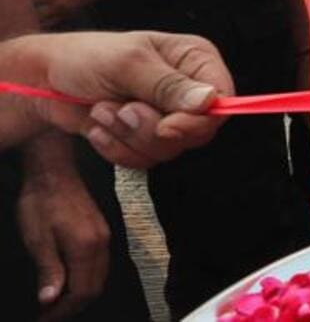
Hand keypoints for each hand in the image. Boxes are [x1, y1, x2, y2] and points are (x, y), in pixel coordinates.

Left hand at [17, 154, 109, 318]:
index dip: (63, 311)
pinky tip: (69, 280)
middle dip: (73, 306)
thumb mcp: (38, 239)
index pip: (82, 291)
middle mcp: (102, 244)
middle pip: (95, 287)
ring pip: (100, 276)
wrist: (53, 170)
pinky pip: (100, 264)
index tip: (43, 319)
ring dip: (81, 293)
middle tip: (48, 316)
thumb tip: (50, 300)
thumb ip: (49, 269)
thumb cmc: (40, 203)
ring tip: (57, 303)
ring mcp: (104, 235)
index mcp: (87, 248)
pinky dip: (86, 279)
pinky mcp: (100, 230)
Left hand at [22, 30, 233, 167]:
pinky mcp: (144, 138)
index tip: (167, 126)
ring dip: (127, 136)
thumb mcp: (128, 64)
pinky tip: (98, 126)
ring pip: (168, 149)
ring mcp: (166, 116)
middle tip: (122, 110)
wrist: (44, 81)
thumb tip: (208, 102)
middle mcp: (187, 89)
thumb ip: (168, 85)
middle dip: (151, 129)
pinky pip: (144, 161)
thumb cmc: (86, 58)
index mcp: (194, 60)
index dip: (199, 119)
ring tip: (104, 110)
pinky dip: (116, 149)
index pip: (222, 98)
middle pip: (197, 131)